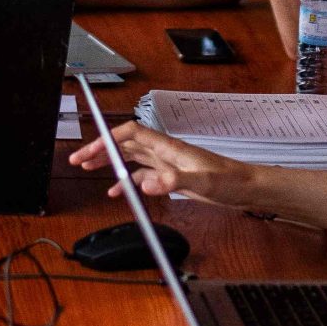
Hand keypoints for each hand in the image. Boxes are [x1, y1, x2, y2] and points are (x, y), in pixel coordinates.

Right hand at [68, 120, 253, 209]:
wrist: (248, 188)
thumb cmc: (230, 180)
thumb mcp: (202, 182)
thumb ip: (174, 181)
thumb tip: (149, 182)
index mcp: (168, 147)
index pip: (130, 134)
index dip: (107, 139)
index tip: (89, 151)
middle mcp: (165, 152)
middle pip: (125, 144)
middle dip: (101, 150)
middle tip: (78, 160)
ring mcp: (168, 164)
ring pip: (131, 158)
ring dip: (110, 163)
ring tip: (88, 169)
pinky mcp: (173, 177)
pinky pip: (143, 175)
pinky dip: (127, 181)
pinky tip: (117, 191)